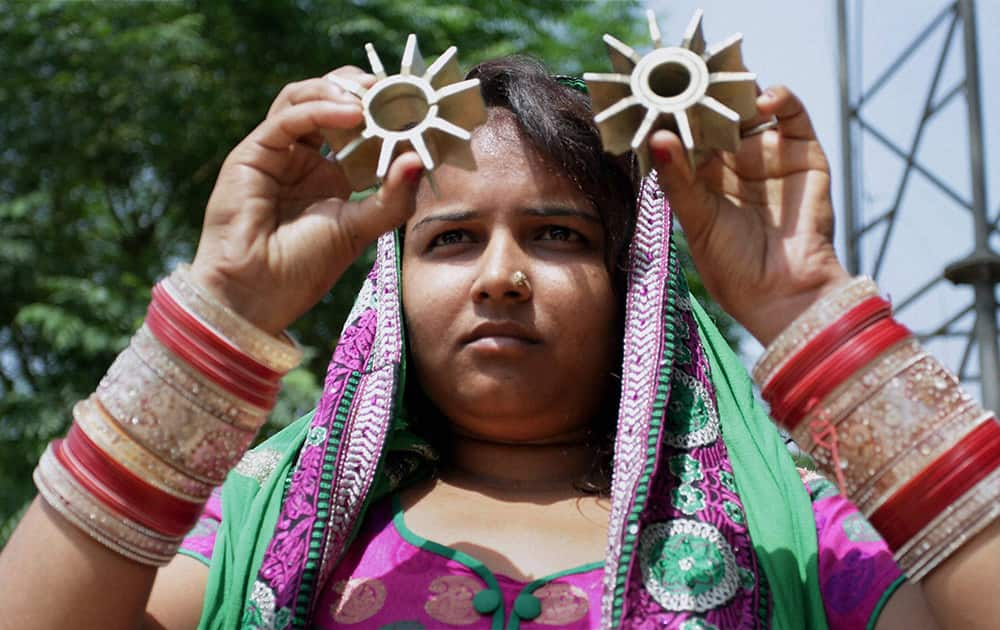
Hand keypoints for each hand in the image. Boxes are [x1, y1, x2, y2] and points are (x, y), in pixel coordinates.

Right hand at [190, 67, 424, 334]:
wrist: (256, 294)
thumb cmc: (303, 268)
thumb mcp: (360, 229)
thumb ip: (392, 199)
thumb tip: (419, 160)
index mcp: (332, 174)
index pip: (359, 126)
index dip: (384, 112)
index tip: (417, 106)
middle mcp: (305, 158)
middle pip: (331, 100)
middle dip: (363, 89)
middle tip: (394, 88)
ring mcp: (278, 152)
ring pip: (305, 98)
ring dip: (340, 89)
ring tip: (372, 95)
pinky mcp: (254, 153)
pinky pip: (288, 118)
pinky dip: (320, 109)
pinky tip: (351, 113)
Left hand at [650, 85, 850, 344]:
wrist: (784, 295)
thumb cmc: (733, 268)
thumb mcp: (697, 220)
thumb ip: (679, 179)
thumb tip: (658, 138)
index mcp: (703, 178)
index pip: (687, 134)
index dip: (675, 115)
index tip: (659, 94)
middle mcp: (735, 163)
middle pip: (719, 114)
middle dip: (705, 96)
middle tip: (692, 77)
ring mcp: (769, 155)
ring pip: (752, 108)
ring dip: (739, 92)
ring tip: (724, 84)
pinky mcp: (803, 153)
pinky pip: (792, 115)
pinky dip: (780, 99)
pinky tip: (763, 100)